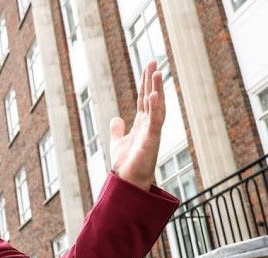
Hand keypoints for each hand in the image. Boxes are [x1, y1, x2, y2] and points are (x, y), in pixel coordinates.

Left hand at [109, 59, 165, 190]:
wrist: (128, 181)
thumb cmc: (126, 164)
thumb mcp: (117, 142)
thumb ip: (117, 130)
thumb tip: (116, 118)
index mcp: (141, 123)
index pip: (145, 98)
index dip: (146, 83)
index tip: (148, 67)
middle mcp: (149, 125)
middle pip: (151, 97)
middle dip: (153, 80)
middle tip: (154, 61)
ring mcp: (151, 132)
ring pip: (157, 106)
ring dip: (158, 89)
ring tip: (158, 72)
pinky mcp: (151, 140)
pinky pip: (155, 121)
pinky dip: (156, 108)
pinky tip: (155, 95)